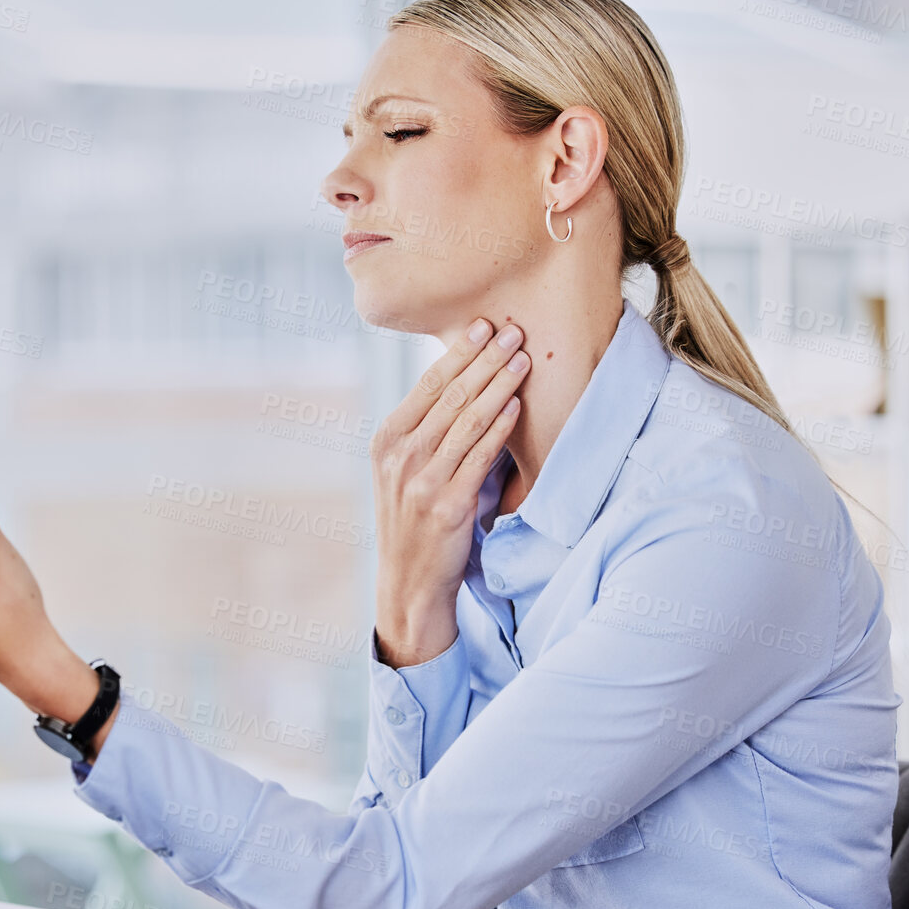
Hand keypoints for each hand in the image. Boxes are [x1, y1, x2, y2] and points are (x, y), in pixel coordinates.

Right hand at [372, 319, 527, 666]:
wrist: (409, 582)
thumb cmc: (414, 521)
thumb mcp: (403, 471)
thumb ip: (425, 433)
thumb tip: (461, 383)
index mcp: (385, 442)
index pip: (425, 386)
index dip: (457, 354)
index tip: (483, 326)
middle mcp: (399, 458)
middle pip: (449, 396)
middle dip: (484, 360)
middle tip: (513, 331)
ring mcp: (421, 482)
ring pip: (466, 420)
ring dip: (498, 385)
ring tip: (522, 360)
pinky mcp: (446, 506)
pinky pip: (479, 457)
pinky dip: (499, 428)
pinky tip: (517, 406)